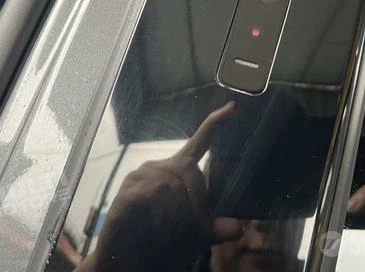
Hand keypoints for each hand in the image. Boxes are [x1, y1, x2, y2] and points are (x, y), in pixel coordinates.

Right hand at [76, 101, 242, 271]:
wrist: (126, 267)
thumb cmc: (158, 247)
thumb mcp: (193, 238)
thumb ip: (215, 228)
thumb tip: (238, 226)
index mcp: (177, 175)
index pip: (199, 144)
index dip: (215, 125)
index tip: (232, 108)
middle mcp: (159, 169)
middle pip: (192, 170)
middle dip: (197, 204)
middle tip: (188, 230)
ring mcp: (141, 178)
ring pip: (175, 184)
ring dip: (178, 214)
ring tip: (166, 231)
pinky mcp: (128, 191)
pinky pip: (155, 192)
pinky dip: (161, 212)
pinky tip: (153, 224)